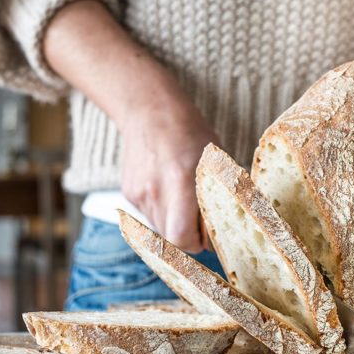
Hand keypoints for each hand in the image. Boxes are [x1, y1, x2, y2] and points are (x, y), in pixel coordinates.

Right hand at [119, 98, 217, 252]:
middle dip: (188, 238)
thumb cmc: (189, 132)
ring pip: (159, 230)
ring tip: (186, 204)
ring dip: (175, 226)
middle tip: (202, 227)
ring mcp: (138, 193)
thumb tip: (225, 228)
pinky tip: (169, 191)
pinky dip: (162, 212)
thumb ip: (217, 195)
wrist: (149, 110)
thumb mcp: (214, 160)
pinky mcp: (129, 193)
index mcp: (180, 180)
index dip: (197, 243)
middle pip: (170, 239)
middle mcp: (155, 190)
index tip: (209, 237)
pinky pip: (149, 216)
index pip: (182, 236)